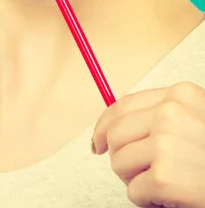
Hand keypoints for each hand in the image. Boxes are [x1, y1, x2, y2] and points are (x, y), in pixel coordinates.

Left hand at [92, 82, 204, 207]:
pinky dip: (146, 200)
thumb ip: (164, 116)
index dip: (103, 125)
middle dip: (119, 157)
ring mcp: (166, 143)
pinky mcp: (164, 176)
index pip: (122, 105)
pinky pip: (133, 191)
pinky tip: (169, 197)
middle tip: (137, 173)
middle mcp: (170, 113)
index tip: (97, 141)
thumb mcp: (197, 119)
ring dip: (134, 180)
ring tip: (160, 184)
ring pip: (119, 162)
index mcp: (180, 95)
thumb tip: (114, 129)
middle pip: (115, 134)